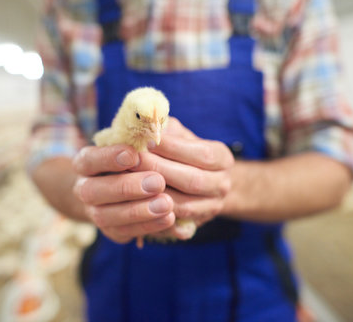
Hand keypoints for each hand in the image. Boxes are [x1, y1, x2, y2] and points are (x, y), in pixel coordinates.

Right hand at [72, 145, 175, 243]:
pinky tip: (169, 218)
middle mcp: (84, 188)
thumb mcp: (138, 141)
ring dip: (138, 211)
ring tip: (167, 204)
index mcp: (86, 162)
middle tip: (157, 181)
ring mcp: (95, 212)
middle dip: (126, 187)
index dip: (108, 158)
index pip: (89, 159)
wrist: (126, 187)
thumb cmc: (136, 156)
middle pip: (93, 191)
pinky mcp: (111, 231)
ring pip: (106, 216)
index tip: (133, 155)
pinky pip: (124, 232)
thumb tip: (156, 130)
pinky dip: (147, 226)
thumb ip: (144, 136)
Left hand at [133, 118, 234, 237]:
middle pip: (192, 181)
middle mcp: (223, 185)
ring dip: (155, 194)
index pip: (201, 154)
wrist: (197, 182)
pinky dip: (156, 216)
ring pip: (183, 206)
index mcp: (223, 158)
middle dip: (159, 170)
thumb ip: (167, 129)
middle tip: (133, 160)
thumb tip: (148, 124)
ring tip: (129, 180)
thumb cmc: (180, 151)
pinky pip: (176, 227)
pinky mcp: (196, 226)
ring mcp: (212, 208)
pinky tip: (135, 204)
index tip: (147, 141)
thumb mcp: (179, 135)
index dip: (173, 148)